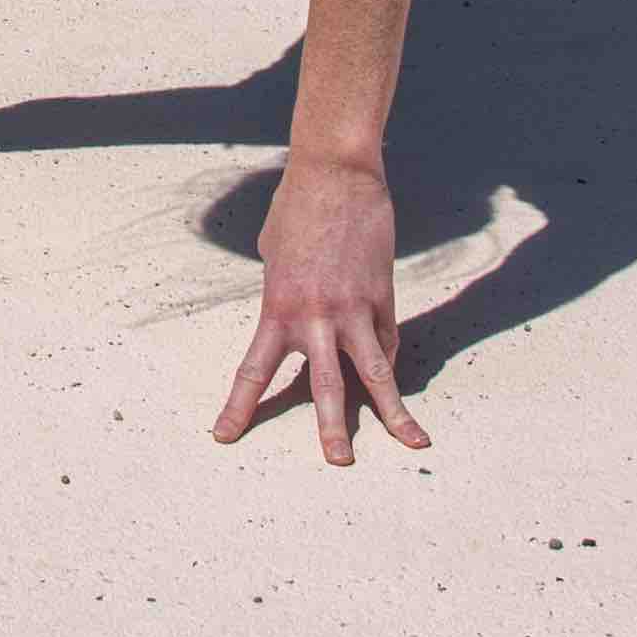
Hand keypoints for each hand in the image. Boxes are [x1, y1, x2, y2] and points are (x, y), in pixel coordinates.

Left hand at [215, 150, 427, 462]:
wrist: (336, 175)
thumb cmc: (296, 210)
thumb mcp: (274, 255)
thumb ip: (283, 293)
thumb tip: (297, 314)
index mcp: (277, 309)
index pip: (254, 370)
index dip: (240, 407)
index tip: (224, 437)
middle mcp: (316, 317)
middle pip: (325, 386)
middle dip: (332, 429)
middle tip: (338, 462)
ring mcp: (355, 309)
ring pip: (376, 372)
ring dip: (392, 412)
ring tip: (412, 442)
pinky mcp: (384, 296)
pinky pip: (388, 338)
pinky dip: (389, 359)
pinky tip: (397, 384)